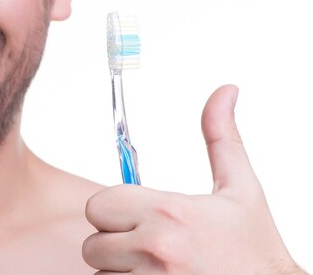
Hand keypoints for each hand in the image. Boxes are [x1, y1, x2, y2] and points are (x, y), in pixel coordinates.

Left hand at [83, 85, 304, 273]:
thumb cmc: (254, 251)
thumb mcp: (241, 191)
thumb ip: (222, 138)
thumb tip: (224, 91)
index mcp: (168, 213)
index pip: (98, 205)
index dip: (115, 212)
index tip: (142, 219)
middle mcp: (154, 251)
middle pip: (93, 244)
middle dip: (116, 245)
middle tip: (151, 249)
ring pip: (100, 274)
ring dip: (120, 273)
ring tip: (159, 271)